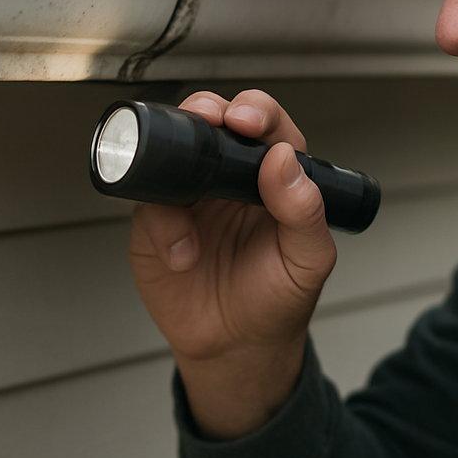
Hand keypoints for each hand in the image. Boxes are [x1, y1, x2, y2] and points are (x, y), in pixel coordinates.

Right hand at [129, 89, 336, 438]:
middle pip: (215, 121)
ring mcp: (190, 195)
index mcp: (273, 177)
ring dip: (177, 156)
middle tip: (211, 120)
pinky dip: (163, 225)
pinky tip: (184, 254)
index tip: (250, 121)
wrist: (234, 348)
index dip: (258, 112)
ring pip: (175, 150)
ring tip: (190, 197)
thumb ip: (305, 212)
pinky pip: (149, 204)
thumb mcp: (308, 261)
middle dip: (209, 110)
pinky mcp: (156, 222)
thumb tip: (284, 161)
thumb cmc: (276, 300)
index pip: (269, 127)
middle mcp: (230, 178)